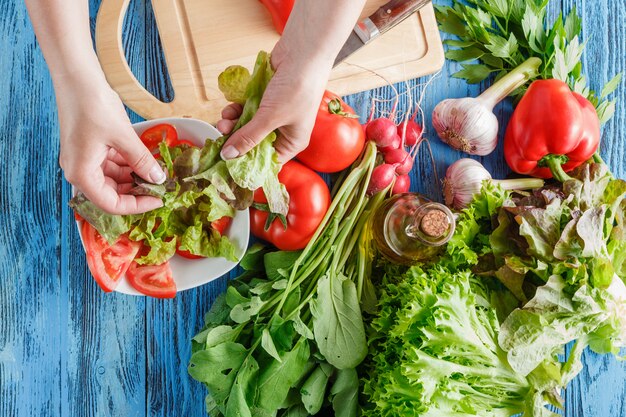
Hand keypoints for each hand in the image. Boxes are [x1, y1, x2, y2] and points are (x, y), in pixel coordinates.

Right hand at [56, 74, 165, 214]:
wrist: (76, 76)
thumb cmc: (93, 105)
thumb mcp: (123, 137)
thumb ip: (141, 160)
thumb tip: (158, 179)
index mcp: (82, 174)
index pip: (111, 204)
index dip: (137, 206)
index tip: (158, 200)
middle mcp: (79, 171)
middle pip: (111, 194)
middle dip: (136, 191)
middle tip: (161, 186)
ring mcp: (84, 159)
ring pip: (113, 179)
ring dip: (134, 177)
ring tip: (156, 172)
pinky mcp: (90, 148)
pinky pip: (111, 165)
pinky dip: (128, 164)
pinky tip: (145, 160)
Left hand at [217, 44, 330, 162]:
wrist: (302, 52)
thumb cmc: (297, 88)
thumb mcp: (271, 117)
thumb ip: (248, 137)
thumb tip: (228, 156)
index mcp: (292, 142)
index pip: (267, 161)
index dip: (247, 163)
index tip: (227, 162)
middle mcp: (283, 130)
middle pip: (254, 144)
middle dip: (237, 140)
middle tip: (222, 134)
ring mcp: (273, 114)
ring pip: (247, 126)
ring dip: (233, 124)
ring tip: (224, 120)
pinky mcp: (264, 99)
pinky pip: (246, 110)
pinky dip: (237, 110)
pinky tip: (231, 107)